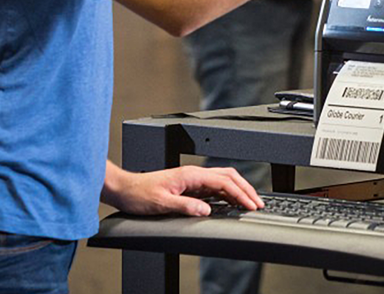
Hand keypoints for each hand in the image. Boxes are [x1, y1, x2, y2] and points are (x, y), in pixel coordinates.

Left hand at [102, 162, 264, 216]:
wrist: (125, 189)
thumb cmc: (140, 194)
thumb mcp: (162, 203)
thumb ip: (186, 206)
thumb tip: (208, 210)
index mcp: (191, 174)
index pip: (224, 182)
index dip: (240, 193)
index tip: (250, 205)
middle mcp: (194, 174)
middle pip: (229, 176)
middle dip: (246, 189)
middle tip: (257, 203)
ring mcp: (193, 179)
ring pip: (223, 180)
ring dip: (238, 190)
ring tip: (249, 203)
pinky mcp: (190, 186)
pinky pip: (214, 187)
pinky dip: (227, 194)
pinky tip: (231, 203)